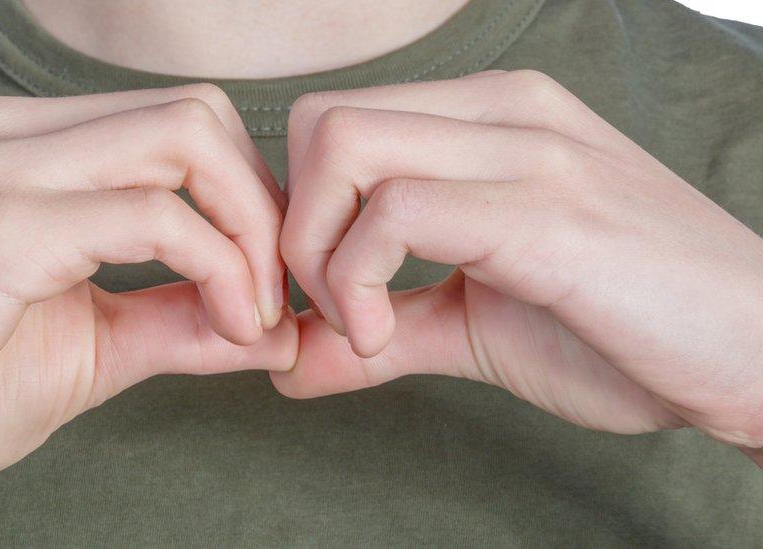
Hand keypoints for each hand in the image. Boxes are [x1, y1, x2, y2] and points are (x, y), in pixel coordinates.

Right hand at [0, 84, 295, 542]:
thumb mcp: (93, 346)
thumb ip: (180, 319)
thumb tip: (274, 326)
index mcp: (33, 148)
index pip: (183, 125)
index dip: (249, 196)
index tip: (269, 281)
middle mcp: (16, 135)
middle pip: (198, 116)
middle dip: (262, 205)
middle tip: (275, 293)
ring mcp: (2, 170)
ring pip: (186, 142)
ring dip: (250, 232)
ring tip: (254, 316)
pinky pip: (152, 217)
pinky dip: (216, 267)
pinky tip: (227, 327)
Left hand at [275, 70, 762, 463]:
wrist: (759, 355)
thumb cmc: (624, 331)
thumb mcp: (476, 327)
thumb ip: (382, 331)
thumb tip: (289, 362)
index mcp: (488, 119)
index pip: (333, 123)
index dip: (298, 213)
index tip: (318, 296)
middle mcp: (504, 112)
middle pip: (321, 120)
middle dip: (292, 225)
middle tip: (328, 308)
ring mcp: (528, 152)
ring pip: (343, 144)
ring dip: (316, 251)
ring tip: (360, 326)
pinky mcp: (548, 213)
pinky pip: (397, 212)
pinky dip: (355, 279)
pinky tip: (381, 336)